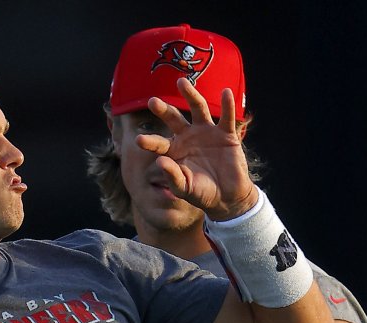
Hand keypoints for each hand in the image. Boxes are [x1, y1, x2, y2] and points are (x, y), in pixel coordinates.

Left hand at [136, 78, 256, 220]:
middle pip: (174, 119)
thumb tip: (160, 161)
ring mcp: (207, 132)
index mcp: (175, 150)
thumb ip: (173, 176)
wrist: (227, 196)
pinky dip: (227, 105)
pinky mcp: (226, 134)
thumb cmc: (202, 192)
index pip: (159, 143)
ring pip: (198, 109)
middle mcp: (188, 137)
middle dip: (163, 110)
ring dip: (190, 95)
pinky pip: (227, 117)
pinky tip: (225, 92)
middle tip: (152, 101)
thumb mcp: (184, 188)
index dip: (149, 141)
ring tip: (180, 82)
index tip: (138, 140)